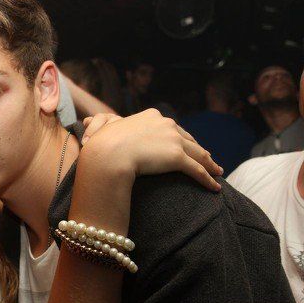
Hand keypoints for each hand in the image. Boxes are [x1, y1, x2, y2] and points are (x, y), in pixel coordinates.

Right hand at [80, 109, 222, 190]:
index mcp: (152, 116)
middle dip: (198, 149)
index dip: (180, 138)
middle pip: (188, 139)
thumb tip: (86, 124)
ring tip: (217, 172)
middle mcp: (166, 124)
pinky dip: (208, 179)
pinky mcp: (177, 158)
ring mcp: (173, 140)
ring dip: (210, 164)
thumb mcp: (103, 128)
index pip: (171, 127)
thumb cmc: (102, 142)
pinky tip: (215, 187)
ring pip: (198, 154)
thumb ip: (102, 124)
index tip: (186, 145)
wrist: (108, 154)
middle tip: (207, 159)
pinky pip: (197, 170)